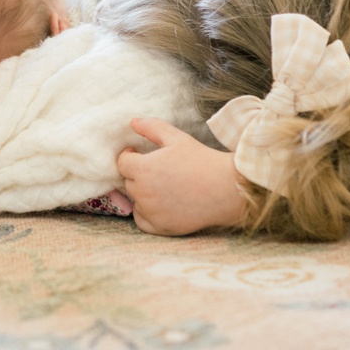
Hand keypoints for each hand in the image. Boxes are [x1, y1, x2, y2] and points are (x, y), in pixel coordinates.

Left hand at [116, 117, 246, 235]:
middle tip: (158, 170)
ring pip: (136, 201)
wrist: (226, 189)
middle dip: (138, 174)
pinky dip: (147, 214)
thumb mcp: (177, 138)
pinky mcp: (161, 227)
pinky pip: (142, 221)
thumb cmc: (202, 160)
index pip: (122, 162)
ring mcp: (151, 212)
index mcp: (143, 169)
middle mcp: (143, 192)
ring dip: (143, 194)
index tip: (140, 154)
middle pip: (129, 182)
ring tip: (163, 187)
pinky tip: (162, 205)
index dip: (130, 156)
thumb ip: (152, 128)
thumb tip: (132, 121)